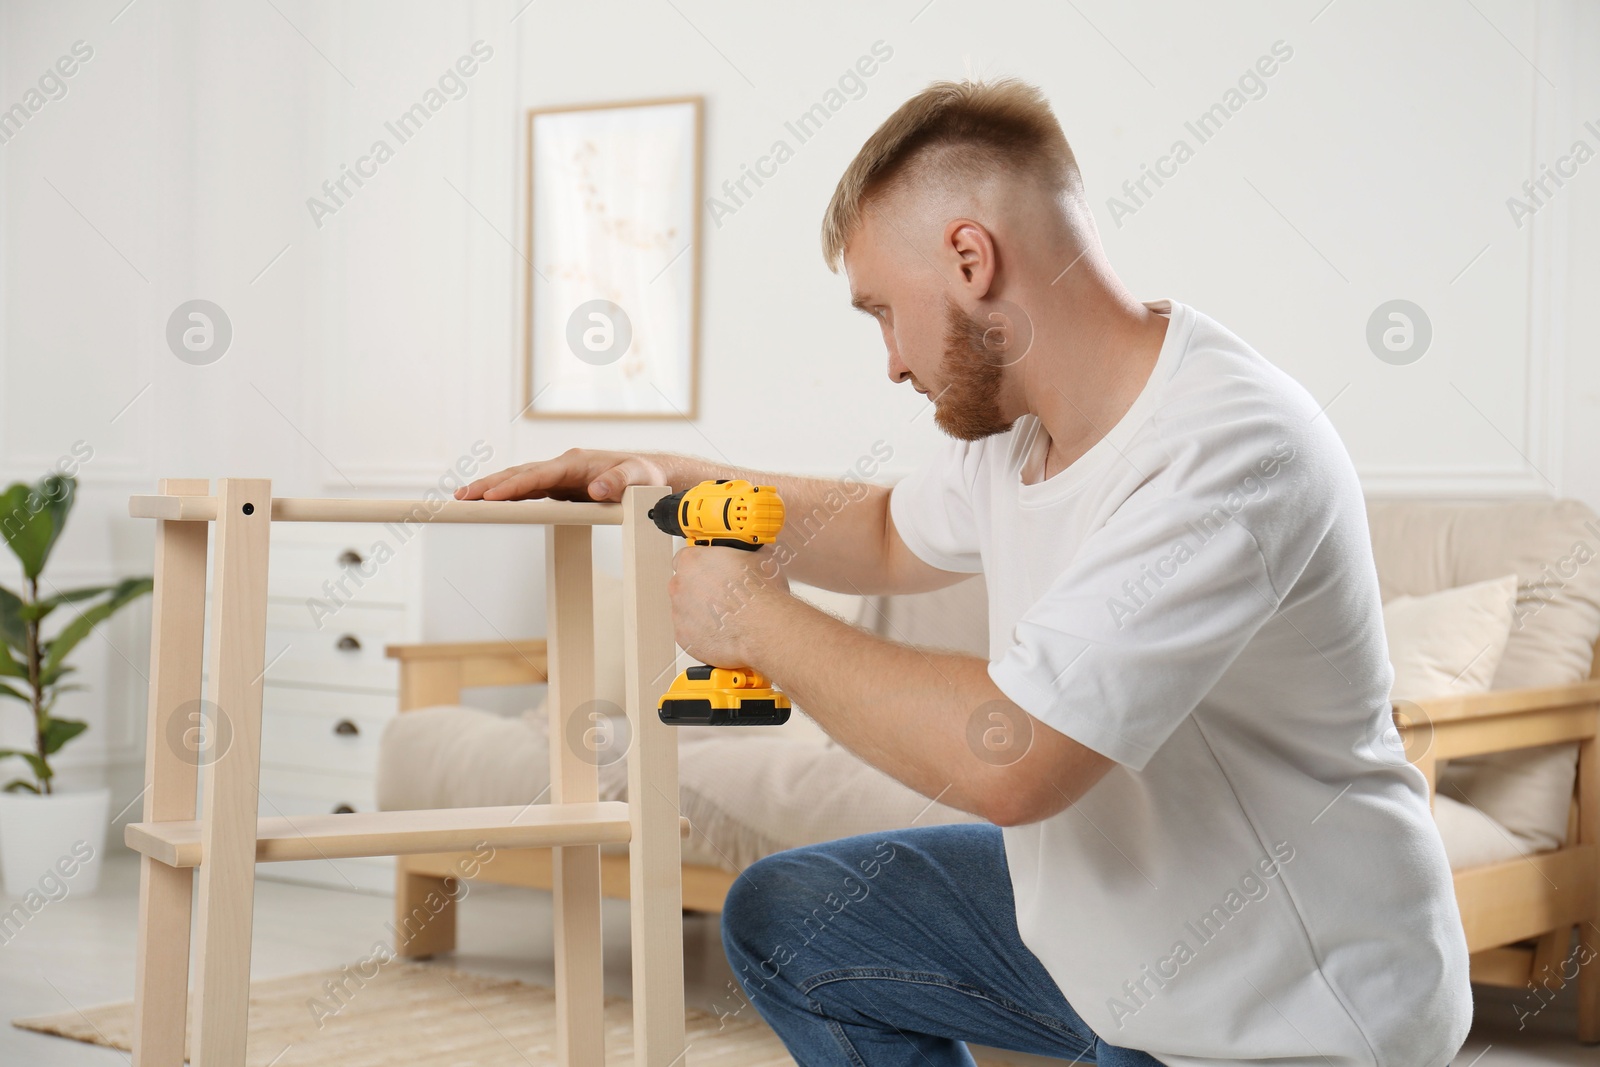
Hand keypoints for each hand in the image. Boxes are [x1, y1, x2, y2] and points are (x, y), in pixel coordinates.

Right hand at [456, 448, 688, 502]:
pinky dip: (507, 495)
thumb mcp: (639, 478)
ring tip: (463, 499)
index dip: (514, 486)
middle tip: (461, 497)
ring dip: (492, 488)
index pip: (538, 475)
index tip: (491, 496)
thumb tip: (596, 491)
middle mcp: (563, 466)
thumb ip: (618, 482)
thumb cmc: (645, 476)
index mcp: (576, 463)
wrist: (651, 475)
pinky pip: (527, 489)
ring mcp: (559, 476)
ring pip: (519, 480)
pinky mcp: (559, 487)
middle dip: (489, 484)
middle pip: (519, 474)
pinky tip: (490, 502)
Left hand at [668, 544, 791, 667]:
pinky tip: (722, 631)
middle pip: (683, 585)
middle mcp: (680, 586)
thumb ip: (742, 553)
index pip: (684, 558)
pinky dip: (702, 633)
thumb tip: (749, 552)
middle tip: (723, 595)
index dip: (700, 565)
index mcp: (693, 561)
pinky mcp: (684, 638)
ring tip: (726, 616)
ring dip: (700, 612)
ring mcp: (679, 614)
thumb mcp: (758, 557)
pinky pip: (690, 633)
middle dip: (700, 589)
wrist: (765, 628)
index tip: (709, 570)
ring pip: (685, 610)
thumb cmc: (761, 595)